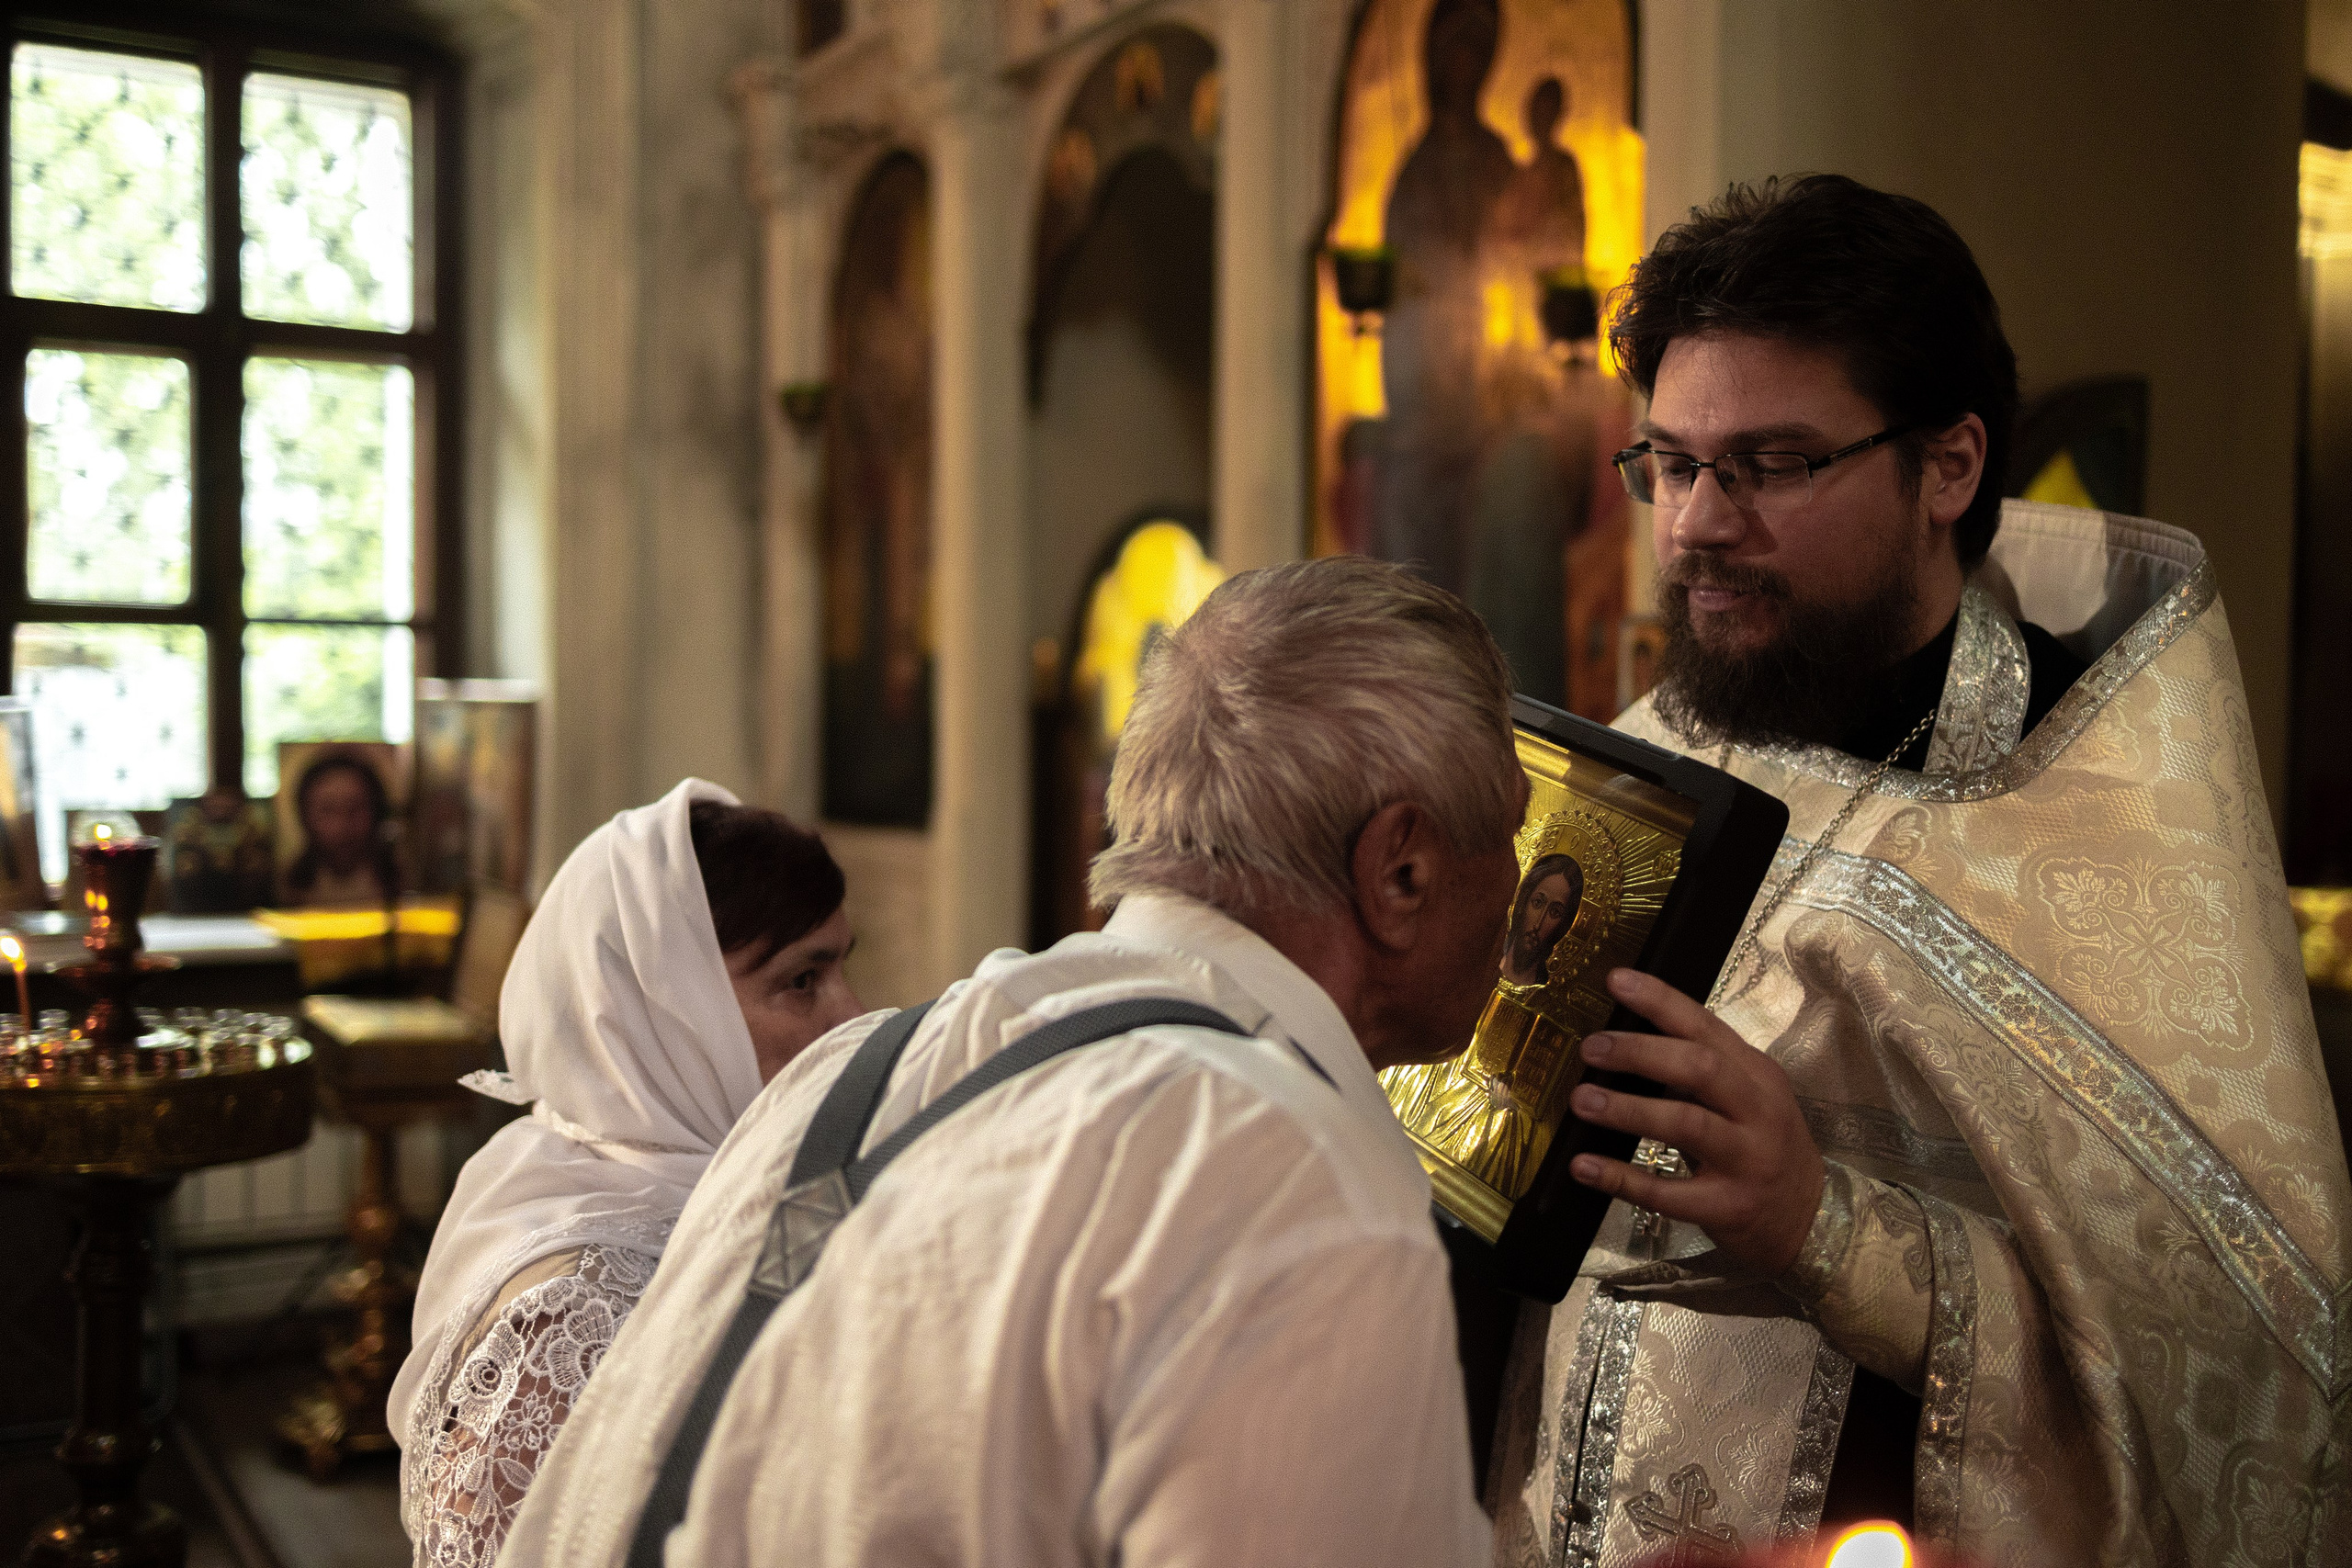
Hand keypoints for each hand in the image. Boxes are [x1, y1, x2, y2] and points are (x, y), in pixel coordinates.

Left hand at [1567, 967, 1824, 1275]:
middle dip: (1640, 1052)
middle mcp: (1758, 1112)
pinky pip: (1669, 1193)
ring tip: (1582, 1101)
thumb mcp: (1747, 1100)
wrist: (1811, 1216)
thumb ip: (1701, 1073)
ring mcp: (1747, 1161)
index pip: (1707, 1026)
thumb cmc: (1763, 1146)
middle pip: (1699, 1068)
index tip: (1616, 980)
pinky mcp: (1729, 1207)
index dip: (1661, 1001)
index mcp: (1757, 1074)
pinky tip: (1584, 1166)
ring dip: (1628, 1110)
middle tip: (1591, 1048)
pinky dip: (1622, 1178)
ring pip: (1686, 1125)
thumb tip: (1624, 1045)